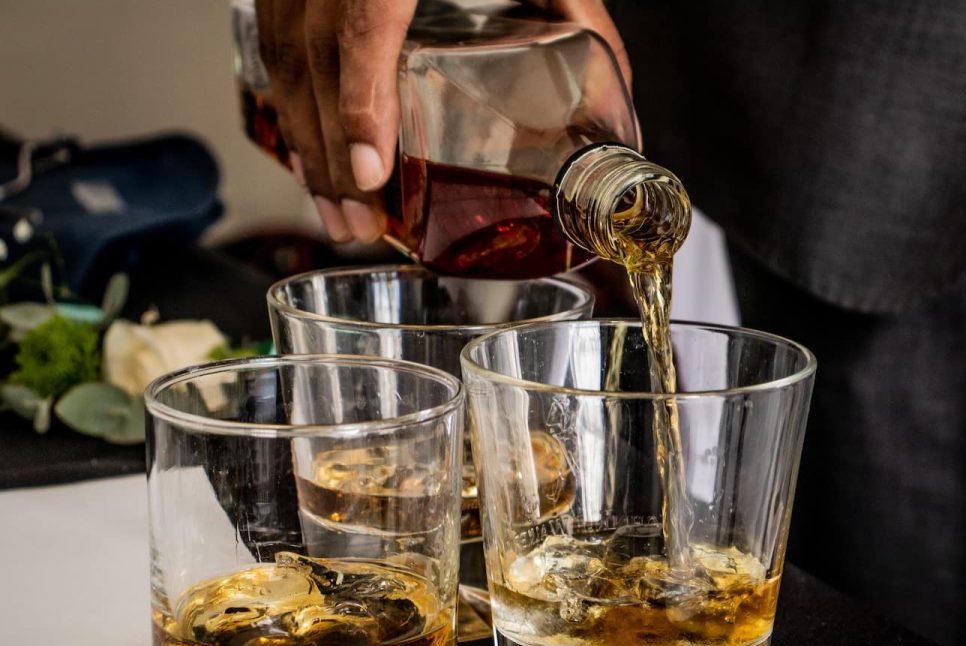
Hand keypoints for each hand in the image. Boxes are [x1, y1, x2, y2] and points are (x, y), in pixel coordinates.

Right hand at [255, 0, 632, 243]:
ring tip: (332, 211)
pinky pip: (272, 36)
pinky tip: (307, 150)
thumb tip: (612, 95)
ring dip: (302, 140)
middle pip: (313, 53)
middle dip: (328, 152)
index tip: (371, 170)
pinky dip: (289, 100)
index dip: (361, 100)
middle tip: (357, 224)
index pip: (365, 20)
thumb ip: (573, 6)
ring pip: (282, 50)